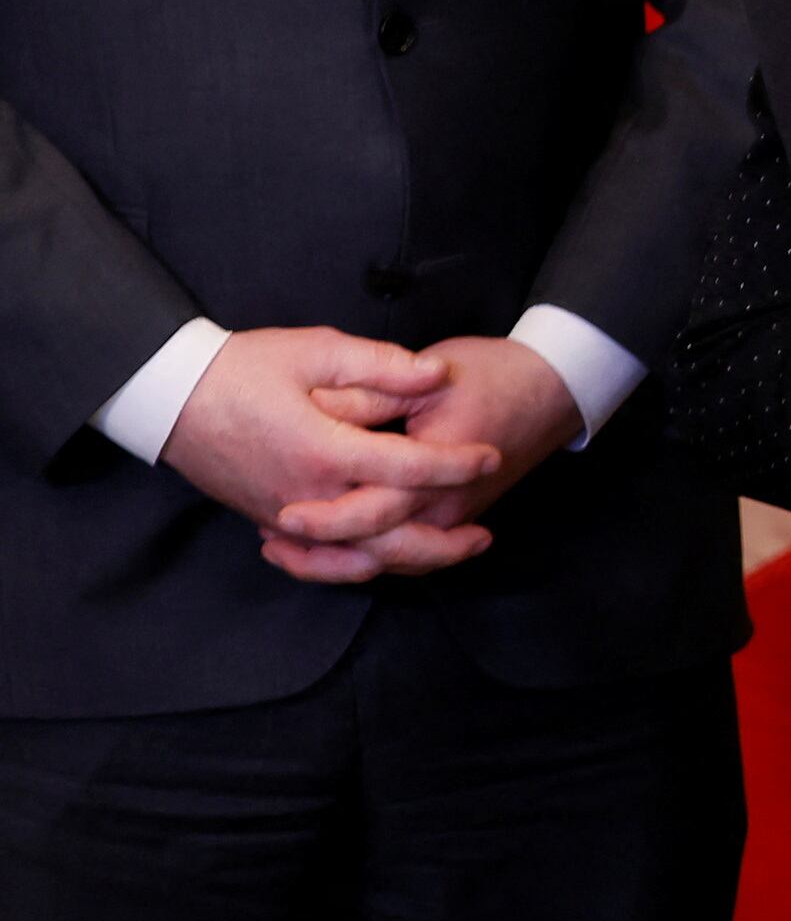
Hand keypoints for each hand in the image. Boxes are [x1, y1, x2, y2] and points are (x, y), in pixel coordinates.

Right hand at [160, 330, 484, 568]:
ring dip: (407, 560)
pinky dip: (352, 569)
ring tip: (448, 552)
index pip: (408, 468)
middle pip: (388, 536)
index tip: (491, 456)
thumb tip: (439, 373)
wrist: (169, 395)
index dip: (456, 464)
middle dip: (443, 541)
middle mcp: (307, 494)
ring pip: (355, 557)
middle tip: (485, 534)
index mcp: (325, 450)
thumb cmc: (242, 367)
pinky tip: (382, 561)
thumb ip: (382, 364)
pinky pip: (317, 561)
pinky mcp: (266, 521)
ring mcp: (284, 514)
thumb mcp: (316, 351)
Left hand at [258, 336, 589, 582]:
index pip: (376, 508)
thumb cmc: (494, 374)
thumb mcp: (433, 372)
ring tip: (285, 548)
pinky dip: (366, 557)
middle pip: (380, 551)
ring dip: (338, 563)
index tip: (281, 513)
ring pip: (393, 562)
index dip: (325, 517)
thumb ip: (376, 391)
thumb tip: (319, 409)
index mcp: (440, 465)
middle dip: (321, 556)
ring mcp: (454, 516)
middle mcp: (448, 504)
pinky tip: (330, 545)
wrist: (553, 388)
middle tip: (270, 539)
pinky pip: (408, 555)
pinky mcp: (455, 517)